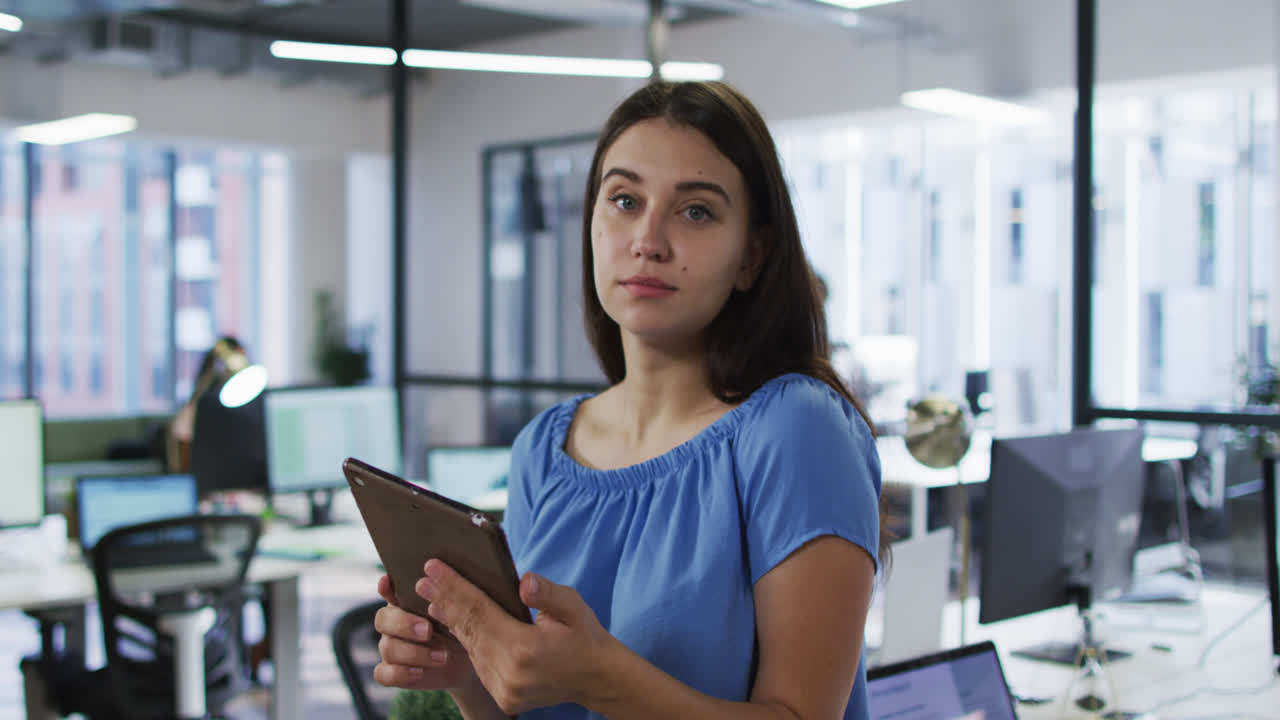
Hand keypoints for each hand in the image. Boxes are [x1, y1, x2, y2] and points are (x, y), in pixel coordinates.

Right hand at [372, 574, 476, 691]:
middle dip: (404, 624)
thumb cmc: (458, 629)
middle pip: (383, 619)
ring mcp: (390, 648)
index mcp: (406, 602)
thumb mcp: (457, 615)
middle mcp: (394, 623)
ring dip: (414, 653)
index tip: (387, 582)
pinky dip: (400, 673)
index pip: (388, 590)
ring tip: (442, 656)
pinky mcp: (392, 671)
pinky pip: (383, 674)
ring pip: (388, 648)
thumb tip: (440, 589)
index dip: (385, 587)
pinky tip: (419, 672)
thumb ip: (445, 602)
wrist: (464, 662)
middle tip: (427, 630)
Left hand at [420, 559, 619, 714]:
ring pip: (470, 648)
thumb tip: (523, 581)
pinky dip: (465, 642)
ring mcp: (505, 689)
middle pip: (469, 630)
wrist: (599, 678)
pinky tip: (453, 625)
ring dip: (450, 622)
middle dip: (445, 602)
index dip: (455, 587)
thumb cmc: (585, 637)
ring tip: (431, 599)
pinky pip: (479, 664)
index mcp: (525, 649)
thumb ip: (546, 594)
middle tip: (423, 579)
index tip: (434, 568)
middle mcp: (510, 673)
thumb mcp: (573, 607)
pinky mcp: (504, 697)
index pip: (479, 611)